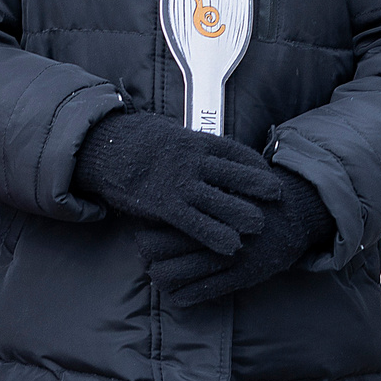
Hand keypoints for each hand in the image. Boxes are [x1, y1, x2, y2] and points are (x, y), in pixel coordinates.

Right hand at [68, 109, 281, 256]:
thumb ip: (191, 145)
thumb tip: (210, 151)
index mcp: (194, 140)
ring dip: (244, 214)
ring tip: (260, 225)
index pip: (236, 151)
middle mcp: (192, 160)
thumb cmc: (134, 140)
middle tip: (278, 197)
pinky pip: (196, 223)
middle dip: (259, 186)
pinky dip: (216, 235)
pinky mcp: (164, 203)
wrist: (103, 146)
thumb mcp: (167, 133)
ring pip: (222, 200)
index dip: (256, 165)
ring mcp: (179, 182)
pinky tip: (231, 247)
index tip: (268, 174)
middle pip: (236, 174)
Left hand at [137, 166, 331, 307]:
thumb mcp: (225, 181)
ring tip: (158, 274)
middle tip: (145, 256)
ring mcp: (229, 257)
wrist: (295, 214)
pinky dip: (183, 296)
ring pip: (175, 275)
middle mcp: (214, 231)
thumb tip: (156, 194)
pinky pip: (204, 292)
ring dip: (160, 278)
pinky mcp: (244, 277)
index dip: (143, 230)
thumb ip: (196, 189)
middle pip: (158, 249)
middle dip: (146, 256)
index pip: (160, 220)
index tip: (140, 232)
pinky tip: (177, 293)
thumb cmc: (252, 194)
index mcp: (207, 205)